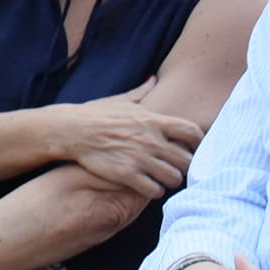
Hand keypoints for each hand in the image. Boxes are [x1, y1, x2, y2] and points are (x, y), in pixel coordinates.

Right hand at [61, 82, 203, 197]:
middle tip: (177, 168)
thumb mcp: (121, 100)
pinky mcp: (126, 174)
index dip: (197, 143)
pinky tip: (149, 186)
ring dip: (171, 180)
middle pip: (187, 160)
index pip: (192, 132)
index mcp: (153, 120)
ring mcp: (139, 158)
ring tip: (163, 179)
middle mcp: (151, 139)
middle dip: (185, 166)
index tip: (191, 148)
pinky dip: (155, 191)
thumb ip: (142, 92)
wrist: (72, 130)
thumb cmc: (96, 114)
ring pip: (173, 178)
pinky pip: (154, 190)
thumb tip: (153, 79)